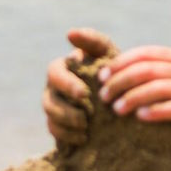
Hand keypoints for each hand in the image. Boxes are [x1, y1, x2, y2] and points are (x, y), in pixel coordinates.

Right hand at [42, 28, 117, 145]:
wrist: (123, 95)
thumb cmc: (112, 69)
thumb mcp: (107, 53)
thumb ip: (92, 40)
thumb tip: (69, 33)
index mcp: (62, 69)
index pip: (54, 73)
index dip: (66, 84)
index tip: (84, 94)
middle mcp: (54, 88)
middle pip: (48, 101)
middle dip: (65, 110)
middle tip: (85, 117)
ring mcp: (55, 108)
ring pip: (50, 118)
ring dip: (66, 124)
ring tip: (85, 127)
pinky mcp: (60, 126)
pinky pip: (56, 133)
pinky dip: (68, 136)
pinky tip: (84, 138)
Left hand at [96, 44, 170, 140]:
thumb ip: (165, 68)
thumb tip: (126, 72)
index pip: (145, 54)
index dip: (121, 63)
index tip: (102, 75)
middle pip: (147, 70)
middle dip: (120, 81)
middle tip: (102, 95)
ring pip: (159, 89)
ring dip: (133, 97)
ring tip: (116, 109)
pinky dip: (156, 112)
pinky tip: (141, 117)